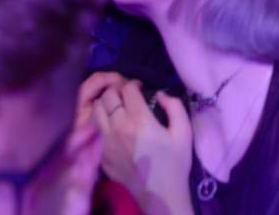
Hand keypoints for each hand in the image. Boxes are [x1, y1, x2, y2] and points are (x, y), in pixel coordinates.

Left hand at [82, 73, 192, 210]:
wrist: (160, 194)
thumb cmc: (175, 162)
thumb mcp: (184, 131)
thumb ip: (174, 106)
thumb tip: (159, 94)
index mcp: (140, 120)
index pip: (127, 89)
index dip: (134, 84)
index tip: (140, 89)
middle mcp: (119, 128)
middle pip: (108, 96)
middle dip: (117, 90)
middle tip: (126, 96)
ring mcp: (106, 142)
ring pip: (96, 110)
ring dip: (105, 104)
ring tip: (116, 108)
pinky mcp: (101, 154)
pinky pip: (94, 129)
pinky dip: (100, 122)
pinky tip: (111, 126)